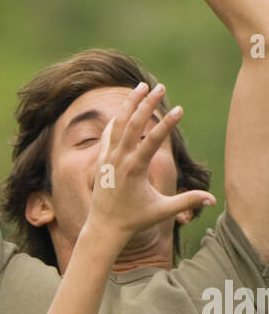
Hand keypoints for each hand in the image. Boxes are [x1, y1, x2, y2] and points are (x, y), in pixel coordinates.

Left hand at [87, 82, 214, 245]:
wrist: (104, 228)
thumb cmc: (135, 220)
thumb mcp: (161, 211)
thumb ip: (187, 201)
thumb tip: (212, 200)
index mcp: (134, 170)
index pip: (152, 141)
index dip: (167, 124)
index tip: (179, 109)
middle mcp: (119, 160)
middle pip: (133, 125)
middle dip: (147, 104)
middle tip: (160, 86)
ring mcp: (108, 158)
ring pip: (118, 124)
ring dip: (129, 104)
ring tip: (141, 86)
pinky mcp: (101, 160)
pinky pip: (108, 134)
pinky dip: (117, 120)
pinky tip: (126, 108)